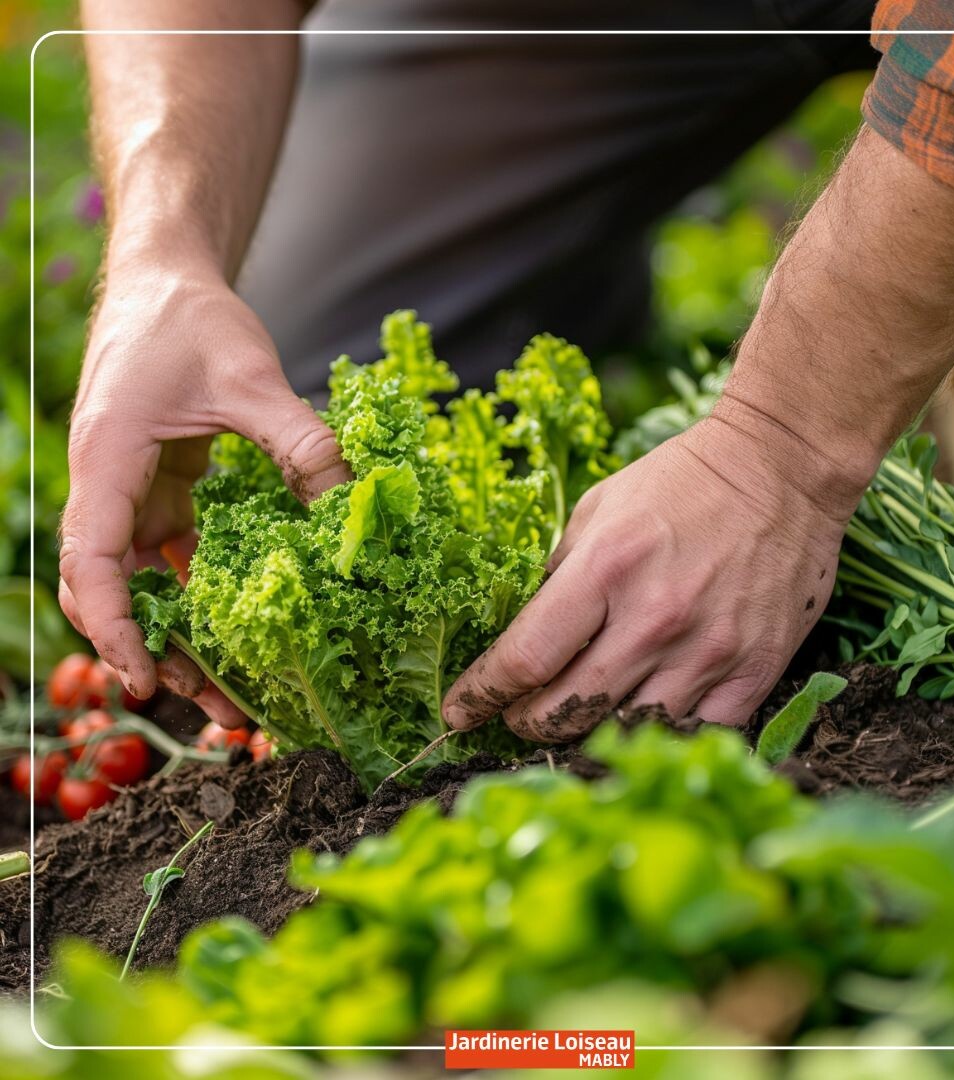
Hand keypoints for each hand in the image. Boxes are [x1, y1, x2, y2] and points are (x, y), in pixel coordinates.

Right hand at [59, 258, 350, 706]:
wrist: (165, 277)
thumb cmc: (187, 317)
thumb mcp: (251, 377)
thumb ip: (301, 441)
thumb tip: (354, 507)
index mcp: (107, 461)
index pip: (92, 562)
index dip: (113, 627)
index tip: (147, 678)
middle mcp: (111, 486)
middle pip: (116, 591)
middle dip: (159, 652)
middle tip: (220, 709)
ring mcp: (136, 490)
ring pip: (148, 581)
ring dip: (187, 632)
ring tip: (238, 687)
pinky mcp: (165, 486)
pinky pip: (177, 552)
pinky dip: (204, 590)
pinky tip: (245, 623)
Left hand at [442, 399, 860, 740]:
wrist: (782, 469)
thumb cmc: (682, 482)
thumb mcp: (599, 508)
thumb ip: (561, 573)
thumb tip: (528, 629)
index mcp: (607, 569)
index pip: (526, 658)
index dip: (481, 694)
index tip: (460, 710)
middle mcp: (654, 618)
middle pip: (567, 711)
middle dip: (526, 724)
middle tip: (516, 718)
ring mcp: (708, 650)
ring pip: (627, 732)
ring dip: (587, 737)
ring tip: (573, 724)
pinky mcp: (754, 670)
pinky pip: (694, 734)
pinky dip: (656, 737)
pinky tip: (637, 724)